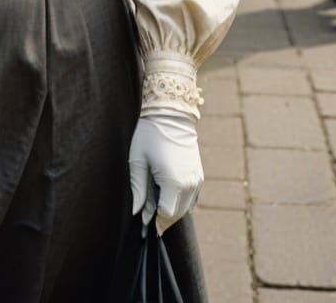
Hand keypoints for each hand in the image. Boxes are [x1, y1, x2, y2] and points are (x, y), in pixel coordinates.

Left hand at [129, 112, 202, 235]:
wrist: (170, 113)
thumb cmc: (149, 134)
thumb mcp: (138, 161)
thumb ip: (138, 189)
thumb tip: (137, 213)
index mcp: (174, 182)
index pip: (166, 215)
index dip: (154, 220)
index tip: (143, 221)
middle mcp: (190, 184)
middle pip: (177, 214)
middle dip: (162, 217)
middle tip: (145, 214)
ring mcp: (197, 179)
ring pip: (186, 208)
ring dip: (171, 209)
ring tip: (153, 202)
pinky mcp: (199, 175)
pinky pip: (192, 198)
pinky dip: (180, 201)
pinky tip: (166, 194)